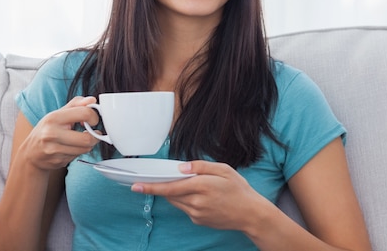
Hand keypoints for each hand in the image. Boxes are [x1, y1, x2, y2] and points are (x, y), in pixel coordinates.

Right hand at [18, 96, 100, 170]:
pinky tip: (72, 147)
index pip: (85, 114)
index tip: (92, 120)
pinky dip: (79, 151)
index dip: (94, 117)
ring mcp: (54, 150)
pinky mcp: (57, 161)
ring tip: (81, 139)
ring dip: (88, 144)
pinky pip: (78, 156)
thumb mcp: (58, 113)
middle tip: (93, 132)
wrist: (30, 153)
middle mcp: (52, 134)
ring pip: (85, 148)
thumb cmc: (47, 129)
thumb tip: (92, 100)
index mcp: (54, 118)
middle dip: (95, 135)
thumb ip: (76, 104)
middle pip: (87, 138)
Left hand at [131, 161, 271, 231]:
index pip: (170, 186)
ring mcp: (197, 213)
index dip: (151, 186)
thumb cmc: (239, 189)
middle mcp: (196, 202)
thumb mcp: (224, 169)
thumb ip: (201, 166)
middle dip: (162, 185)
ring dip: (174, 192)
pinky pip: (185, 208)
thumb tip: (182, 166)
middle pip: (170, 194)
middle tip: (157, 177)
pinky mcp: (198, 220)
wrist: (250, 214)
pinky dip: (185, 199)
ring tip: (184, 184)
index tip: (136, 185)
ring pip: (176, 201)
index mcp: (202, 186)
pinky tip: (197, 194)